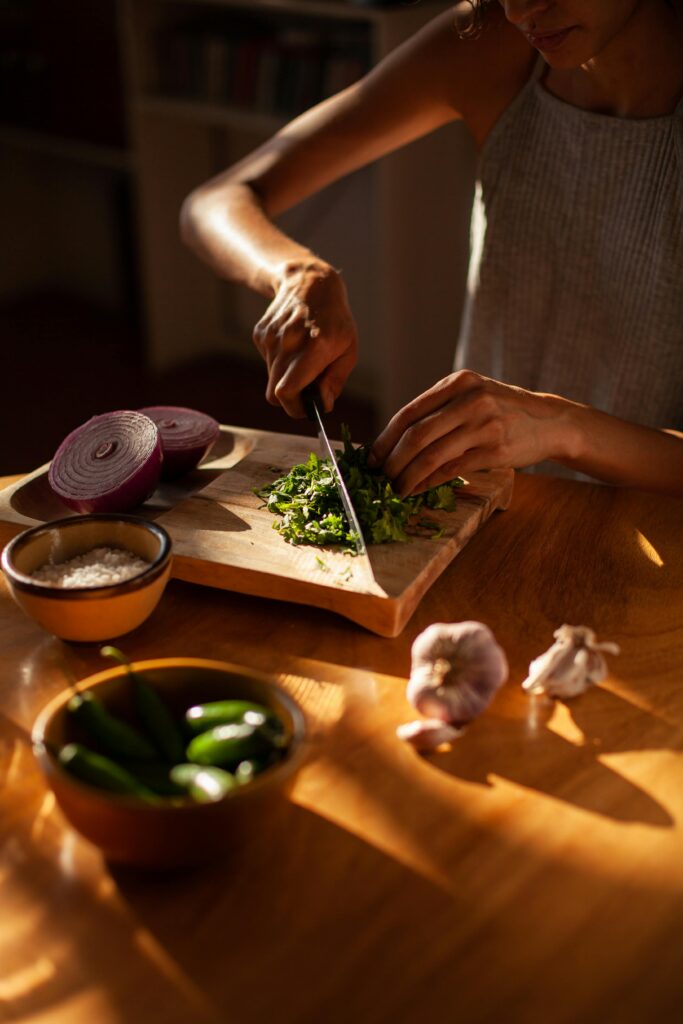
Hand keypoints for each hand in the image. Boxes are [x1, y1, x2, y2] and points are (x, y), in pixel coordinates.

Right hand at [252, 261, 357, 416]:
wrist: (310, 284)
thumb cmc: (335, 320)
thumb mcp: (349, 350)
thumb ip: (335, 381)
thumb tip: (322, 406)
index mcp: (315, 346)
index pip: (287, 390)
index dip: (294, 408)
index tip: (306, 409)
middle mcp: (288, 341)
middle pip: (275, 392)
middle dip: (291, 400)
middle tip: (308, 392)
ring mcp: (271, 337)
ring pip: (271, 379)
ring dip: (286, 379)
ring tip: (304, 361)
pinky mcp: (260, 334)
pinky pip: (267, 364)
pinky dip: (279, 364)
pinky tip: (292, 346)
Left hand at [369, 370, 568, 494]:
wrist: (550, 421)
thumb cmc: (502, 411)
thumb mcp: (473, 396)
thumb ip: (439, 410)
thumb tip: (394, 441)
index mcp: (459, 383)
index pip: (410, 412)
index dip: (386, 438)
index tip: (372, 456)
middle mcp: (471, 399)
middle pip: (417, 434)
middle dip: (393, 460)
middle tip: (380, 476)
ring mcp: (485, 424)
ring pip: (432, 455)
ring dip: (407, 476)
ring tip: (395, 488)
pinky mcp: (495, 450)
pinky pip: (452, 470)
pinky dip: (428, 482)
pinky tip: (417, 490)